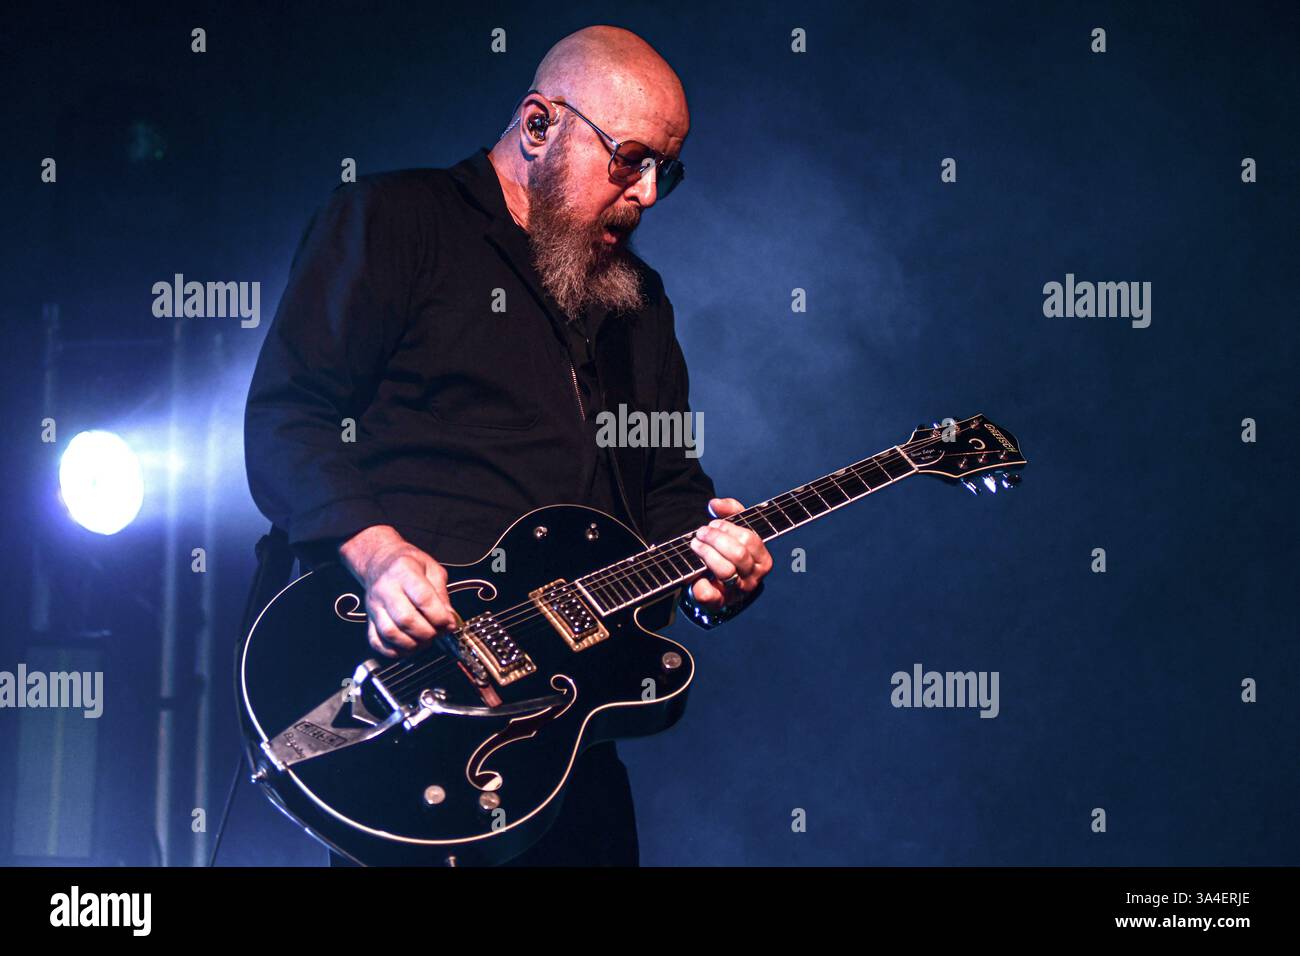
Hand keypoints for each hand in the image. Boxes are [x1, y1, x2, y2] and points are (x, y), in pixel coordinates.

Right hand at [338, 525, 458, 657]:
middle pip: (406, 619)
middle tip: (437, 632)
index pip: (423, 599)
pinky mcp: (369, 619)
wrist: (379, 561)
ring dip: (412, 644)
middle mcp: (386, 589)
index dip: (439, 616)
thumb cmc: (407, 563)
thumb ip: (441, 594)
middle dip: (427, 632)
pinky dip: (393, 650)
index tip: (449, 623)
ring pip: (390, 633)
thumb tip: (449, 619)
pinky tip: (407, 646)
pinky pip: (377, 641)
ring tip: (424, 640)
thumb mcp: (432, 569)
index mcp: (404, 571)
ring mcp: (374, 606)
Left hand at [687, 498, 771, 611]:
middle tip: (701, 533)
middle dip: (716, 539)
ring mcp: (737, 591)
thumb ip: (730, 510)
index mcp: (762, 560)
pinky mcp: (719, 603)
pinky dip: (700, 585)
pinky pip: (711, 595)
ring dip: (707, 554)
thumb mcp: (735, 528)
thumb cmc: (728, 551)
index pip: (749, 539)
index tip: (713, 523)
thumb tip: (715, 504)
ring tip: (695, 544)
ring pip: (726, 571)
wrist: (716, 581)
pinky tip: (695, 575)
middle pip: (738, 554)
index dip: (728, 528)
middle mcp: (754, 578)